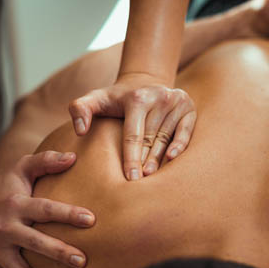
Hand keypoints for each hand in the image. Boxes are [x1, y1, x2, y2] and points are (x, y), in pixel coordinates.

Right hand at [0, 151, 95, 267]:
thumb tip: (74, 156)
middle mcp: (5, 228)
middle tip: (81, 262)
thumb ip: (46, 160)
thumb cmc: (6, 183)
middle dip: (57, 253)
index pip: (45, 209)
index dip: (67, 214)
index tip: (91, 220)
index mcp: (16, 204)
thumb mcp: (22, 166)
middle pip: (33, 243)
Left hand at [69, 73, 195, 179]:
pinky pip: (186, 131)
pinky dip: (180, 145)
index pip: (133, 135)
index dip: (131, 159)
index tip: (129, 179)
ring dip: (159, 159)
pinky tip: (172, 159)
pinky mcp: (188, 108)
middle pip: (150, 138)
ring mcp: (176, 102)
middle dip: (144, 162)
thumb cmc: (116, 98)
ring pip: (166, 138)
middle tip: (138, 184)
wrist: (143, 82)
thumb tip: (80, 130)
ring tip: (150, 178)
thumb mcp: (95, 99)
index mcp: (137, 97)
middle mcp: (159, 97)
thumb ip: (80, 109)